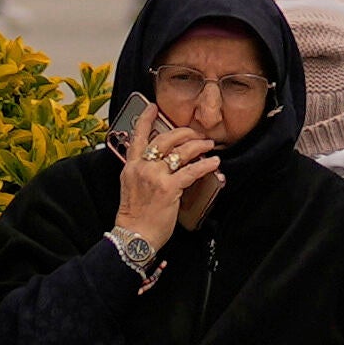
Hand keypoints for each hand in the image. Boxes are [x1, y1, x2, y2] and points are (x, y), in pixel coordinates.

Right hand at [114, 110, 218, 258]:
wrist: (134, 236)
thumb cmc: (135, 215)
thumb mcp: (130, 187)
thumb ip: (141, 171)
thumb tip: (160, 161)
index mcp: (131, 166)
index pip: (137, 136)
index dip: (145, 119)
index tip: (153, 107)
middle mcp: (142, 167)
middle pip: (165, 139)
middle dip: (184, 132)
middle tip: (195, 132)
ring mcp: (155, 176)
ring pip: (181, 151)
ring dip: (198, 145)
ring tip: (208, 144)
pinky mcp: (169, 188)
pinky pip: (192, 171)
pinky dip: (205, 165)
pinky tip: (213, 163)